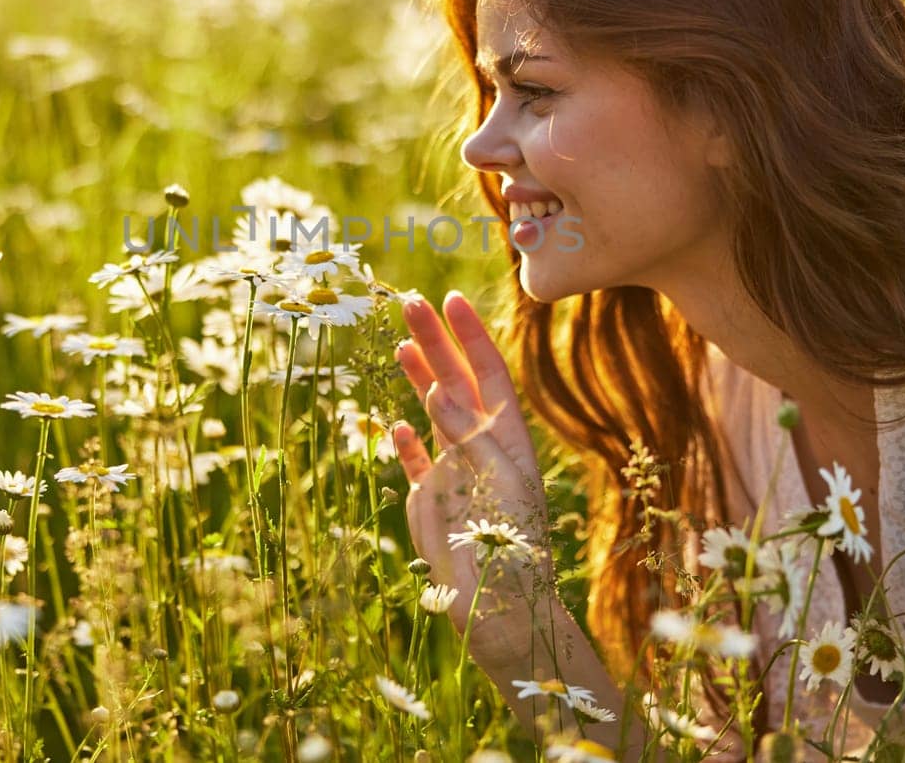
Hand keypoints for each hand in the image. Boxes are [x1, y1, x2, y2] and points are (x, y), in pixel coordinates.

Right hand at [392, 291, 552, 655]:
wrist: (498, 605)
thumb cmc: (509, 543)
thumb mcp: (497, 479)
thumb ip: (469, 432)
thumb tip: (439, 387)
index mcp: (506, 436)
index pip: (487, 372)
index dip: (470, 335)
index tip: (451, 300)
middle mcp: (481, 445)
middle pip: (456, 381)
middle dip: (436, 342)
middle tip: (409, 302)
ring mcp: (455, 470)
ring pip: (434, 413)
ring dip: (420, 378)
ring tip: (401, 343)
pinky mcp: (432, 500)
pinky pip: (418, 461)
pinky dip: (406, 441)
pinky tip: (396, 424)